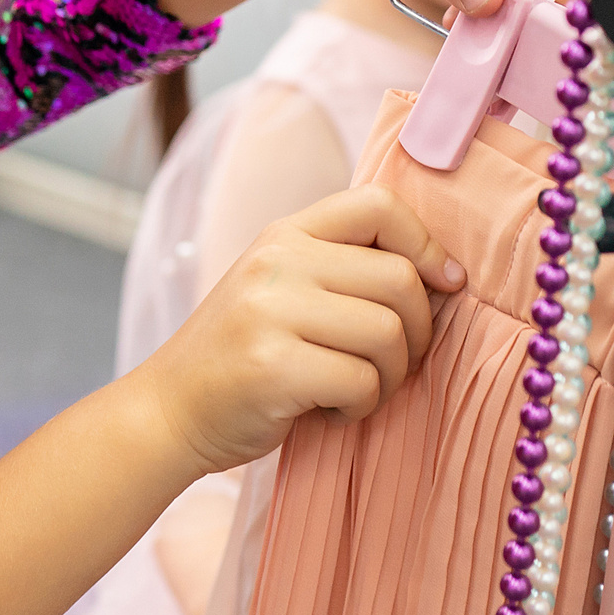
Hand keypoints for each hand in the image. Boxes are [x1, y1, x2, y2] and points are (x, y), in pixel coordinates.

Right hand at [135, 185, 465, 473]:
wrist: (168, 408)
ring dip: (391, 375)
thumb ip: (342, 269)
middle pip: (399, 280)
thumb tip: (444, 276)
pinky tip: (332, 409)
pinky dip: (361, 406)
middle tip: (392, 362)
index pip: (378, 205)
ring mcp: (269, 312)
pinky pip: (362, 381)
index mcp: (283, 236)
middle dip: (418, 332)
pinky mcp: (272, 366)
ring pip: (388, 333)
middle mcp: (274, 262)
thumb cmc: (241, 354)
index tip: (441, 284)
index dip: (425, 244)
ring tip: (357, 388)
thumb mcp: (280, 288)